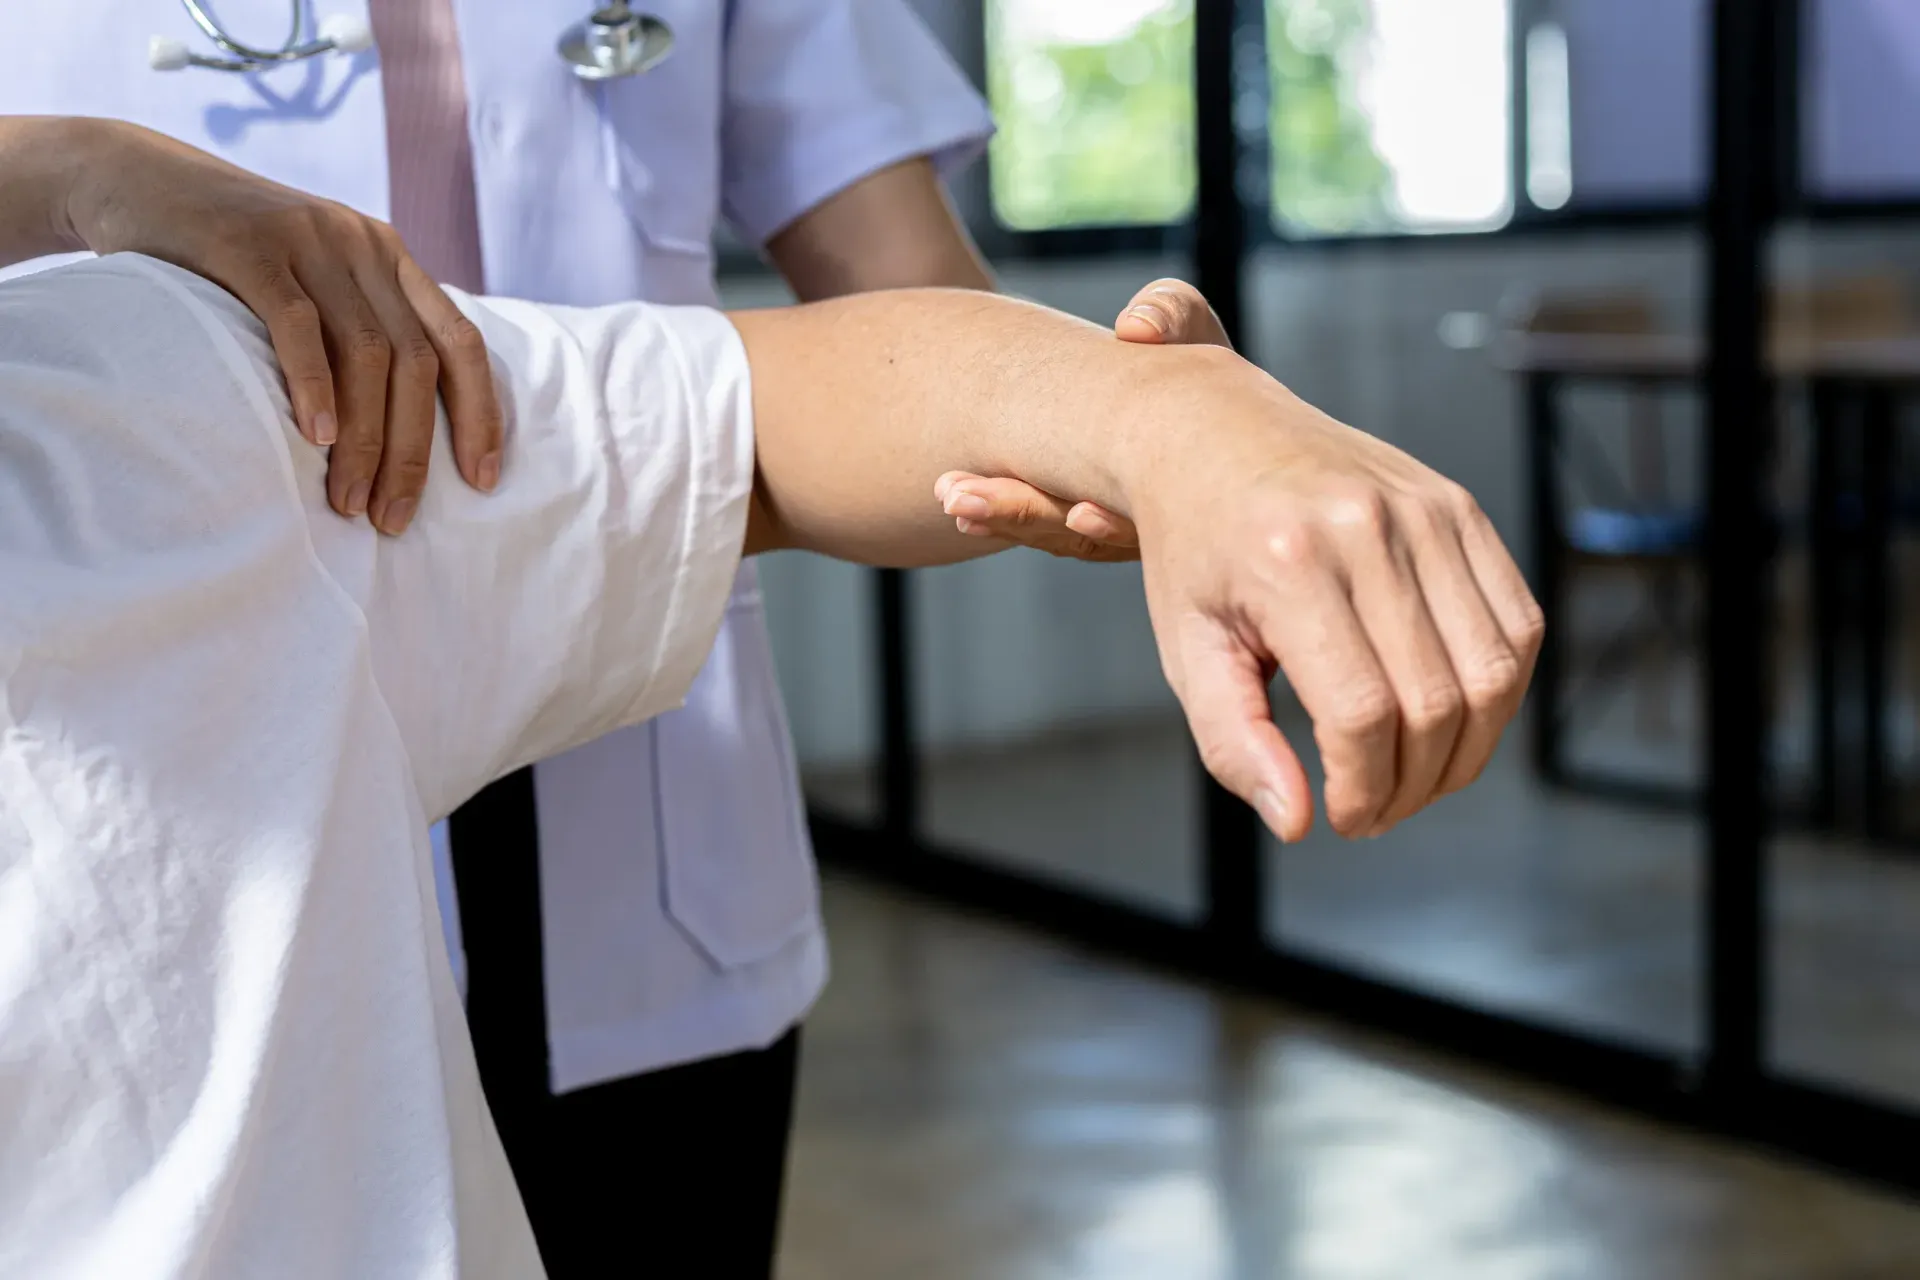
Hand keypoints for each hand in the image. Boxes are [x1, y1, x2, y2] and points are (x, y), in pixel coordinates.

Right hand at [63, 120, 499, 534]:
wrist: (131, 175)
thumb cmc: (226, 253)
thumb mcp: (310, 278)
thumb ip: (355, 326)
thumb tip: (395, 429)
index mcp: (389, 257)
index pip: (460, 342)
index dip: (480, 414)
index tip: (483, 481)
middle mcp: (362, 243)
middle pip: (416, 362)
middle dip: (412, 450)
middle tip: (393, 519)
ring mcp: (309, 240)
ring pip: (366, 352)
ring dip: (365, 438)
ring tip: (349, 500)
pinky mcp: (249, 247)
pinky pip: (298, 324)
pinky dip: (314, 385)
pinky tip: (317, 438)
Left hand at [934, 278, 1228, 558]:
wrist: (1172, 390)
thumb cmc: (1182, 349)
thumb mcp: (1185, 321)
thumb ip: (1168, 313)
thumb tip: (1135, 328)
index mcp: (1187, 473)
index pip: (1154, 513)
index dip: (1115, 522)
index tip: (1080, 512)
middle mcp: (1151, 513)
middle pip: (1090, 535)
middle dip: (1027, 514)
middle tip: (960, 499)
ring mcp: (1112, 524)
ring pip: (1061, 538)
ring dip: (1004, 518)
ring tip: (949, 496)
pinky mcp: (1075, 520)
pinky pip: (1045, 532)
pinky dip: (1004, 520)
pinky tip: (962, 511)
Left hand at [1122, 350, 1542, 841]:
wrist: (1212, 435)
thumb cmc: (1196, 551)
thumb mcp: (1187, 649)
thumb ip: (1234, 742)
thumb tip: (1296, 822)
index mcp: (1288, 560)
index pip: (1361, 712)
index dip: (1364, 789)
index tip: (1342, 818)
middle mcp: (1367, 527)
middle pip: (1437, 701)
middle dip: (1413, 785)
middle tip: (1376, 810)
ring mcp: (1426, 510)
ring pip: (1494, 672)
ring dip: (1466, 751)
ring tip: (1413, 775)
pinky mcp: (1460, 507)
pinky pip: (1517, 624)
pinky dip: (1497, 691)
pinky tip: (1447, 716)